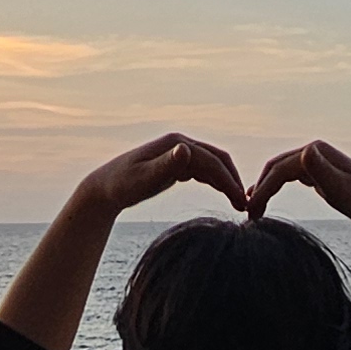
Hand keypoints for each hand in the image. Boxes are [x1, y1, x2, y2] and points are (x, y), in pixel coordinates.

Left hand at [70, 133, 249, 219]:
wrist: (103, 189)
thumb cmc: (120, 185)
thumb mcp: (143, 179)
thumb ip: (165, 166)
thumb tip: (186, 149)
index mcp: (175, 144)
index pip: (211, 161)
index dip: (229, 180)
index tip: (242, 201)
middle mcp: (179, 145)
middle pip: (216, 159)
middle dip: (233, 180)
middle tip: (247, 204)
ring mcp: (178, 154)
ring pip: (212, 165)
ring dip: (227, 182)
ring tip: (240, 204)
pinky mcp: (175, 165)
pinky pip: (203, 171)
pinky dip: (216, 182)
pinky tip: (225, 196)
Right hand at [246, 138, 350, 232]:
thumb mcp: (342, 190)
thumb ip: (323, 172)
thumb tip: (306, 151)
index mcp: (316, 151)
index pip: (280, 169)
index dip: (264, 189)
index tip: (252, 210)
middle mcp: (314, 151)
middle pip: (276, 167)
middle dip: (260, 188)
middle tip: (247, 213)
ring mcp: (315, 160)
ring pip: (280, 172)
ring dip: (264, 188)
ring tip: (252, 209)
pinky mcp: (317, 171)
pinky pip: (288, 177)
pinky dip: (274, 187)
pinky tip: (265, 199)